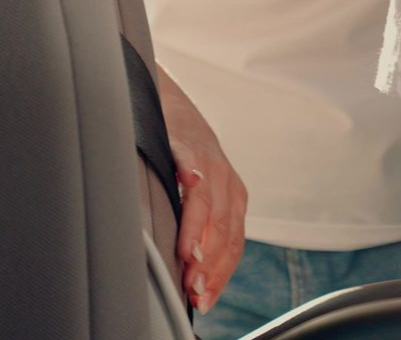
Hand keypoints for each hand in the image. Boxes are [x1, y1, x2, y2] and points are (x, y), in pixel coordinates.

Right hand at [157, 65, 247, 314]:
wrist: (166, 99)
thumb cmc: (177, 151)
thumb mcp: (192, 190)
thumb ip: (193, 225)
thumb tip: (183, 270)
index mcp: (230, 196)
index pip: (233, 244)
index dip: (221, 274)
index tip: (206, 300)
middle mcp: (225, 181)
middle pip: (226, 231)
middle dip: (211, 267)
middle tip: (196, 293)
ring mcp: (209, 161)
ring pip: (212, 208)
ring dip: (201, 240)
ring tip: (191, 266)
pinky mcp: (190, 144)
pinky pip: (196, 172)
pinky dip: (195, 193)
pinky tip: (190, 207)